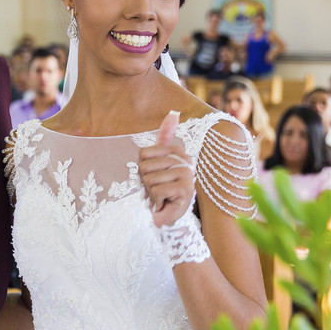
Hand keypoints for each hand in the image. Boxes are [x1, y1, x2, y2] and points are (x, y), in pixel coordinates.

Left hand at [138, 111, 194, 227]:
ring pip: (150, 180)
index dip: (142, 169)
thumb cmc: (161, 190)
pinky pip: (157, 190)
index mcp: (178, 152)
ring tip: (161, 197)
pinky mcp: (185, 190)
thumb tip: (174, 112)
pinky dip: (156, 201)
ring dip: (151, 194)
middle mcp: (186, 161)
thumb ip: (165, 137)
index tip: (154, 178)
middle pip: (145, 166)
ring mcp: (188, 175)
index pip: (144, 153)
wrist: (169, 217)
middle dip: (146, 183)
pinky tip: (165, 204)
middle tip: (157, 190)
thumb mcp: (158, 163)